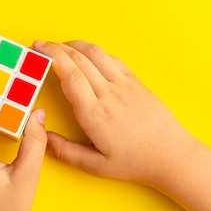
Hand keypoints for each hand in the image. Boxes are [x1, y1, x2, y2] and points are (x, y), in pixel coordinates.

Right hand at [33, 40, 198, 186]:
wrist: (171, 155)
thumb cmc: (135, 162)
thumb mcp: (96, 166)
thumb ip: (66, 152)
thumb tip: (43, 137)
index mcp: (95, 114)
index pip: (70, 75)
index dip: (52, 57)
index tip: (38, 50)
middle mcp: (109, 95)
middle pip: (79, 59)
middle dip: (56, 47)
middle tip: (41, 45)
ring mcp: (124, 85)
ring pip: (96, 54)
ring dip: (75, 45)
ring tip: (60, 46)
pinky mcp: (135, 83)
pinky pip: (112, 59)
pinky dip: (94, 52)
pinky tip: (85, 55)